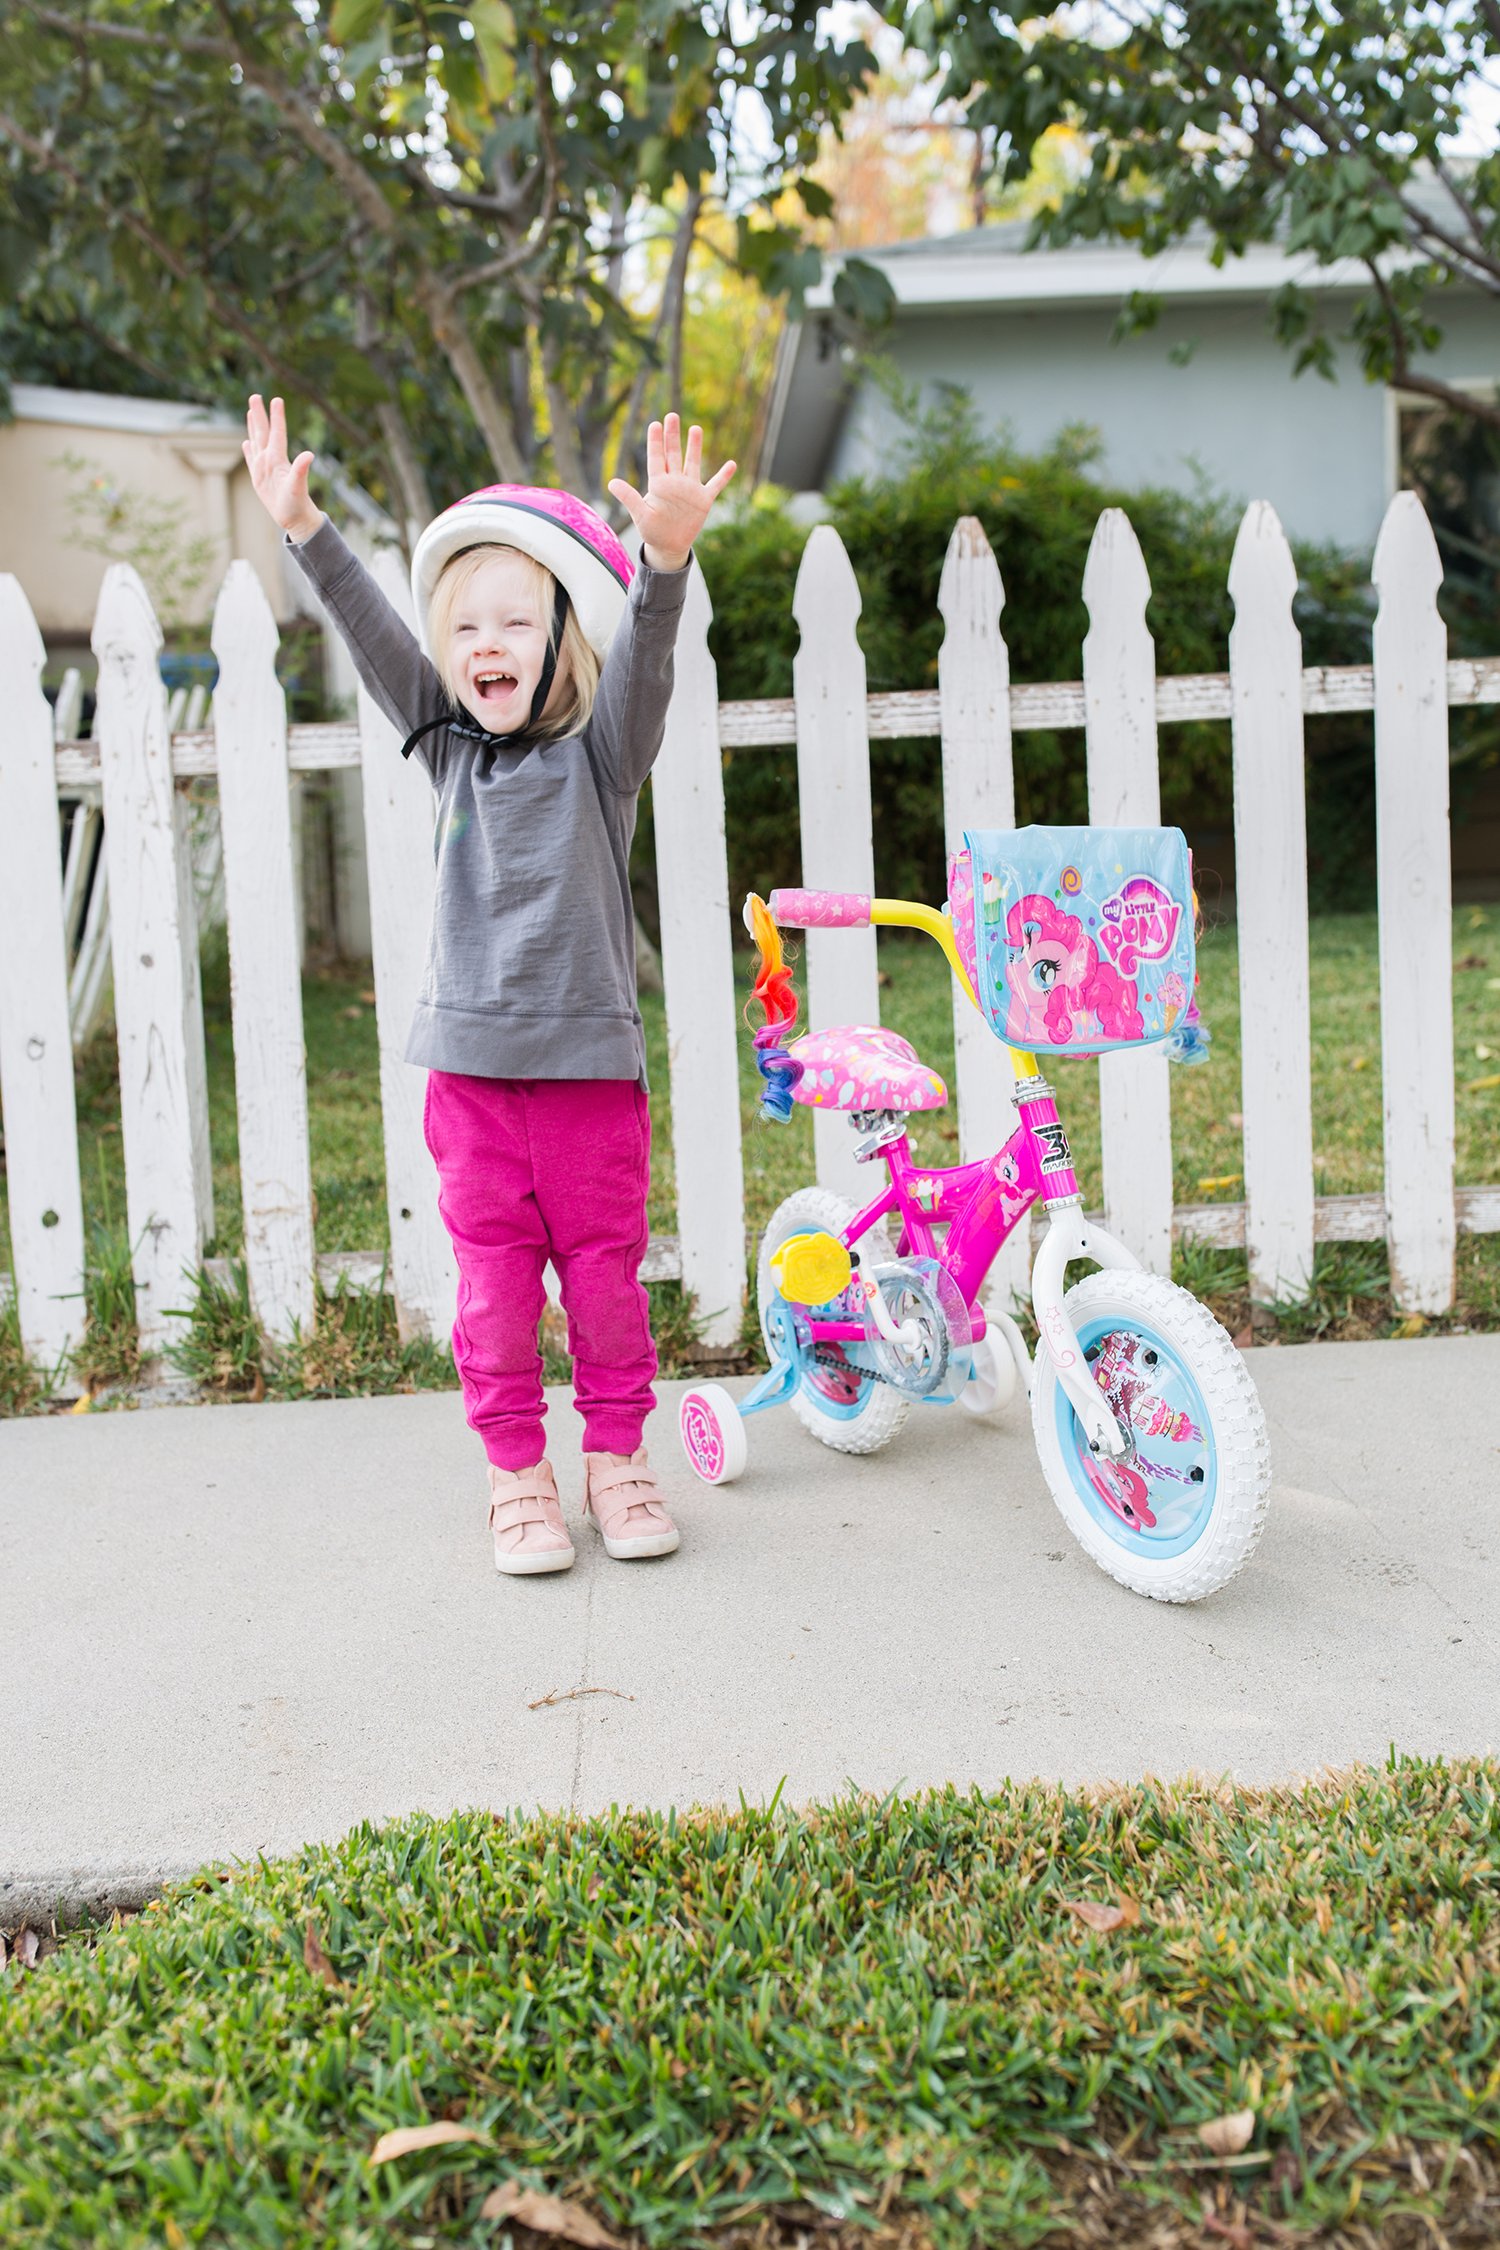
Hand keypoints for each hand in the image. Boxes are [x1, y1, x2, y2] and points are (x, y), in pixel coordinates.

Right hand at [243, 394, 323, 542]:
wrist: (295, 519)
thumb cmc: (297, 504)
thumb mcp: (297, 486)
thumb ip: (301, 469)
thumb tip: (310, 454)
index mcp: (279, 459)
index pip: (277, 433)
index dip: (277, 417)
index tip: (277, 399)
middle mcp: (271, 460)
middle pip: (263, 432)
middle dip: (259, 414)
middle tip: (255, 395)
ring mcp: (264, 468)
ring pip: (257, 442)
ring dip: (253, 426)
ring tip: (252, 411)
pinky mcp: (259, 478)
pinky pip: (252, 460)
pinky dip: (249, 450)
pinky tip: (247, 442)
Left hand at [608, 414, 734, 571]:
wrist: (669, 546)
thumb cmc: (652, 531)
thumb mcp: (640, 515)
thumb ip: (629, 497)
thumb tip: (611, 483)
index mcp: (658, 484)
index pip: (656, 457)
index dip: (655, 441)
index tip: (655, 424)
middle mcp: (674, 482)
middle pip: (673, 454)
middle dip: (672, 436)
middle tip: (672, 416)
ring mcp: (690, 489)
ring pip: (693, 463)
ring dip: (695, 447)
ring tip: (696, 428)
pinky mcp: (703, 500)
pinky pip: (715, 485)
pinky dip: (723, 476)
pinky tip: (732, 464)